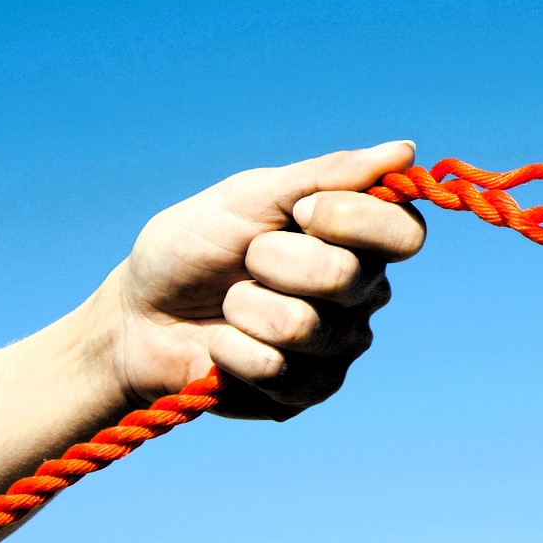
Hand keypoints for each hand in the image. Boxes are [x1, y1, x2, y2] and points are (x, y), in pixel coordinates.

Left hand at [96, 142, 426, 418]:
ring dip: (242, 309)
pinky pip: (274, 371)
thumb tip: (406, 150)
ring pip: (302, 327)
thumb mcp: (249, 196)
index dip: (349, 219)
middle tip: (246, 262)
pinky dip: (228, 352)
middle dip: (272, 261)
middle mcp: (363, 295)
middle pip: (345, 276)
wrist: (137, 315)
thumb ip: (326, 175)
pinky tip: (222, 346)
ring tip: (228, 306)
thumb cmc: (194, 247)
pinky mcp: (308, 392)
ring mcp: (339, 347)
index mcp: (360, 241)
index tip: (300, 211)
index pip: (404, 233)